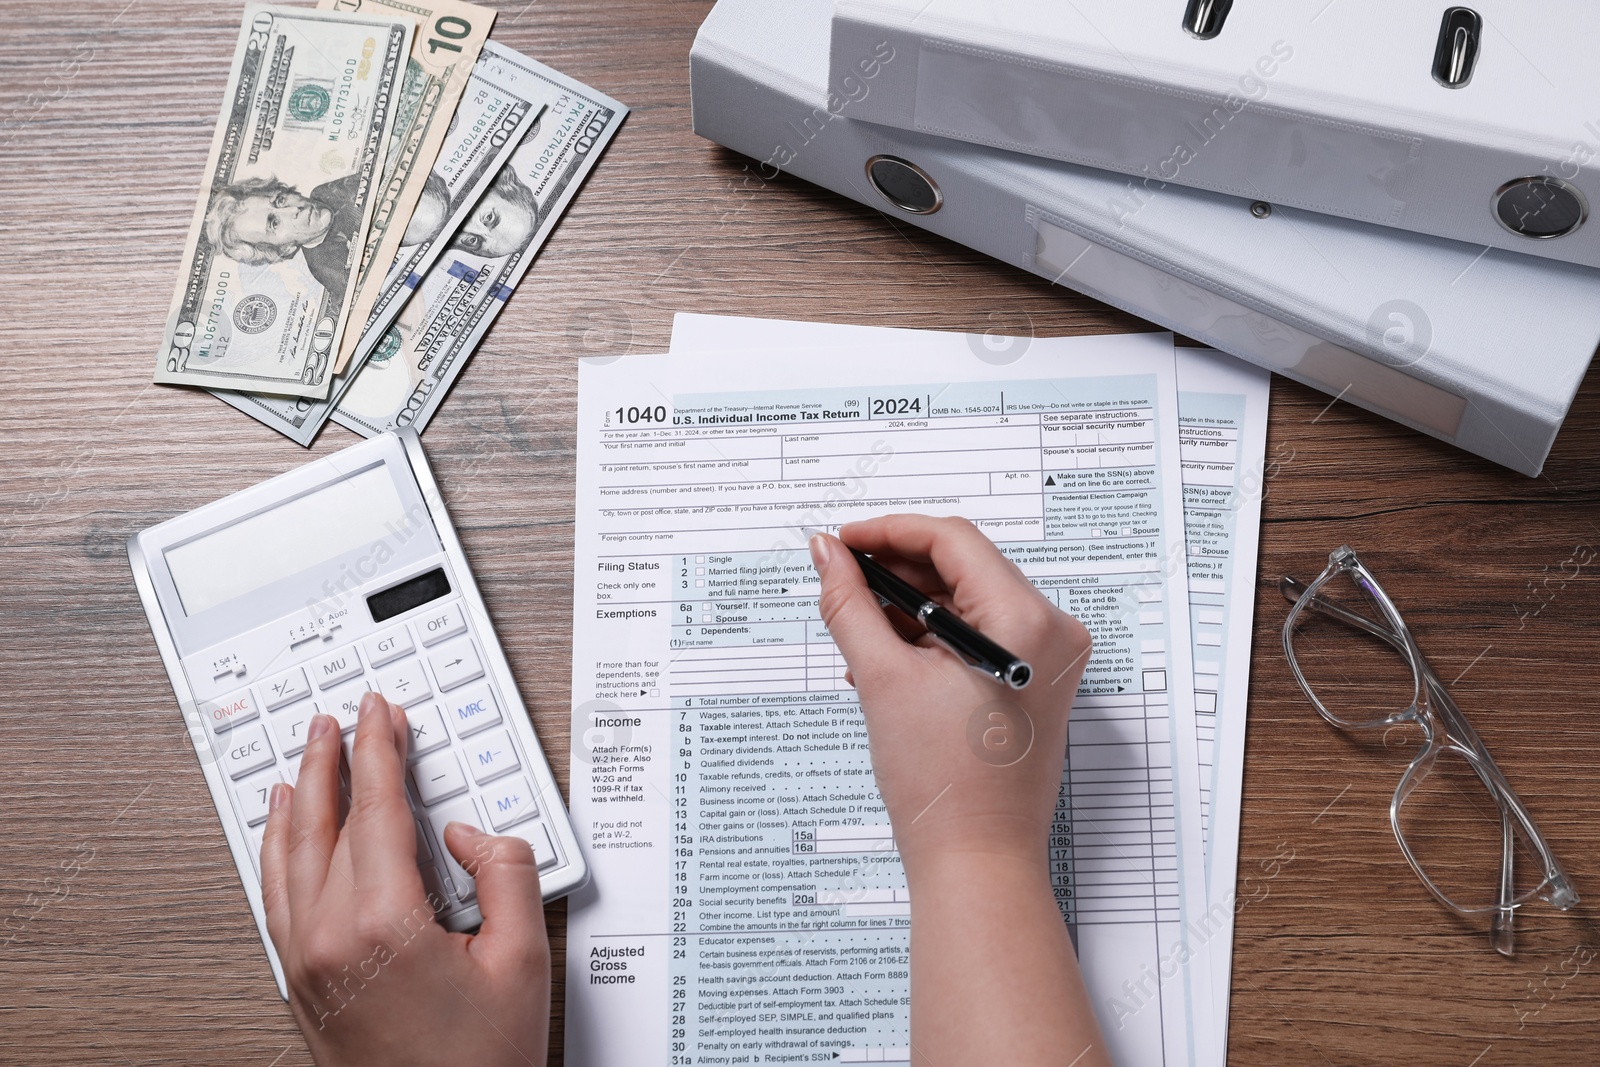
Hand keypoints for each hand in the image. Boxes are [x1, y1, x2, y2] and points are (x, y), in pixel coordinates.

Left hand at [261, 693, 548, 1066]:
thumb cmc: (478, 1066)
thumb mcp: (523, 960)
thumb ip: (505, 875)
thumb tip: (469, 835)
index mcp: (382, 925)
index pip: (374, 811)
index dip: (378, 751)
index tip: (380, 713)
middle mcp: (328, 940)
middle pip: (322, 824)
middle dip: (332, 761)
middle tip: (340, 719)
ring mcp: (305, 964)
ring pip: (286, 858)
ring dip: (296, 799)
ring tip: (304, 761)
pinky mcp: (299, 986)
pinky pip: (277, 897)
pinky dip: (277, 852)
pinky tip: (284, 836)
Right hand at [809, 515, 1090, 875]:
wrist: (976, 862)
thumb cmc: (946, 788)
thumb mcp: (882, 680)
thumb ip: (849, 605)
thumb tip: (828, 555)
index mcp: (1027, 622)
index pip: (953, 541)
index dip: (889, 533)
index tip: (844, 541)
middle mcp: (1050, 633)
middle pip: (963, 567)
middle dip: (897, 572)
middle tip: (842, 579)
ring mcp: (1046, 660)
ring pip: (967, 601)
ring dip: (909, 608)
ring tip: (858, 629)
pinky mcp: (1033, 683)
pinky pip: (978, 635)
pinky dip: (931, 638)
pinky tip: (886, 658)